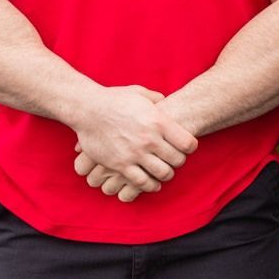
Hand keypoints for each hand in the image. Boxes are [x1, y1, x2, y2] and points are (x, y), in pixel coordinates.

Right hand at [71, 86, 198, 198]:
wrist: (88, 109)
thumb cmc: (115, 99)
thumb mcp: (140, 93)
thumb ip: (157, 99)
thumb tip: (166, 101)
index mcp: (159, 121)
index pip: (188, 144)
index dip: (190, 147)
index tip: (186, 147)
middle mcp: (149, 139)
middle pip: (178, 160)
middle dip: (178, 161)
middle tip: (174, 160)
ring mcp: (135, 153)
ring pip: (163, 174)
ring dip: (166, 174)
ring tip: (163, 171)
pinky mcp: (120, 165)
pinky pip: (142, 182)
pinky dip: (150, 185)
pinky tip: (151, 183)